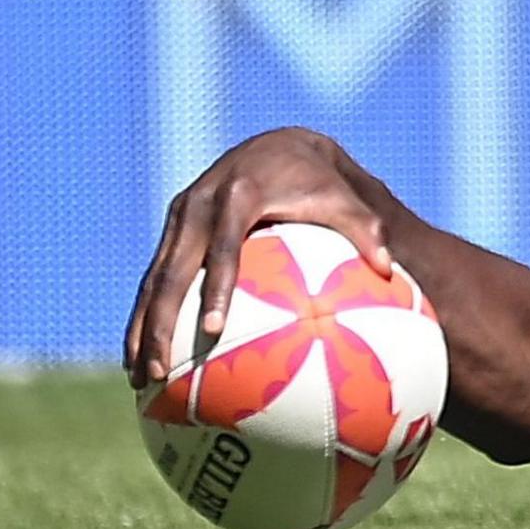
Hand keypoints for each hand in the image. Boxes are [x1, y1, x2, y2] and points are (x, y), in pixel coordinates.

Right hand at [125, 128, 395, 389]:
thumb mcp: (344, 200)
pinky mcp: (171, 231)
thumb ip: (365, 230)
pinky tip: (143, 359)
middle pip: (172, 271)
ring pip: (152, 281)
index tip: (212, 329)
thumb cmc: (318, 182)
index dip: (216, 288)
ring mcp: (179, 218)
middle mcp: (198, 205)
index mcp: (238, 195)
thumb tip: (388, 269)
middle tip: (161, 372)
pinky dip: (144, 317)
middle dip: (160, 323)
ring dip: (141, 330)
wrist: (276, 148)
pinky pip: (153, 280)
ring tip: (142, 380)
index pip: (223, 248)